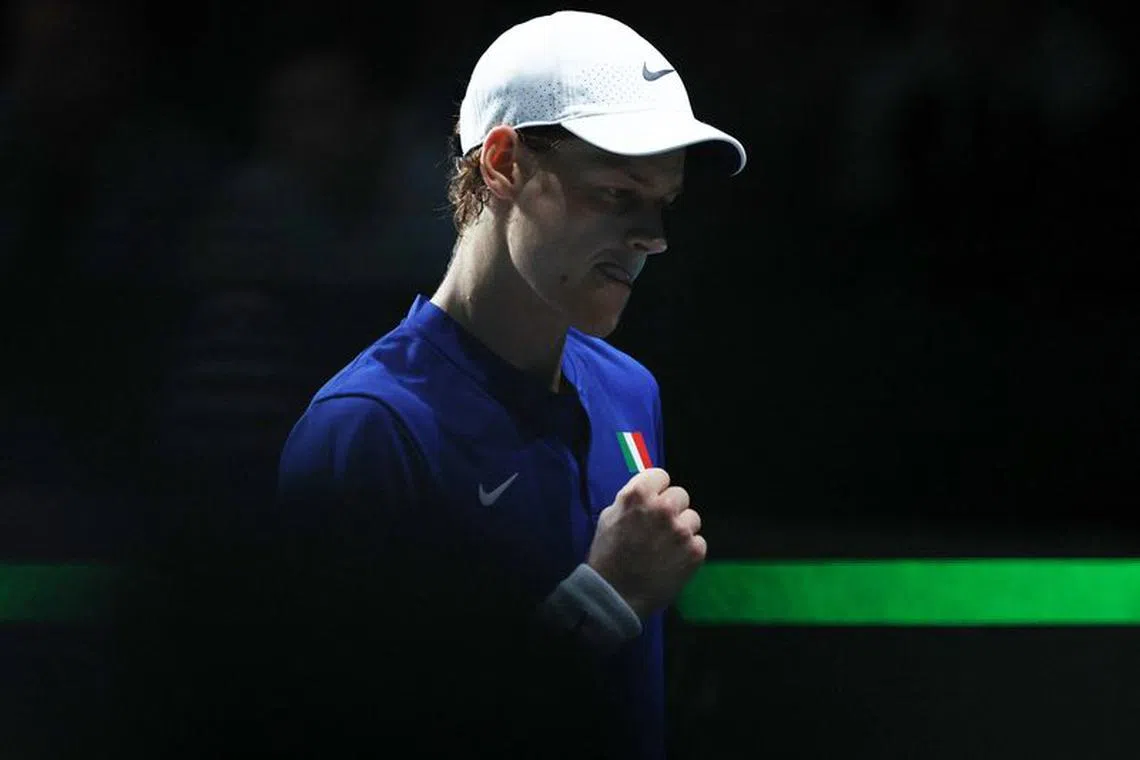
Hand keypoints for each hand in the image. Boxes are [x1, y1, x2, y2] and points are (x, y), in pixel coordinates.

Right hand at [586, 468, 705, 619]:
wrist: (616, 595)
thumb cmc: (607, 556)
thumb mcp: (609, 517)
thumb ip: (631, 500)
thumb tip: (649, 492)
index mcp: (639, 495)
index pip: (661, 475)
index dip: (657, 490)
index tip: (654, 502)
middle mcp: (663, 508)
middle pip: (680, 495)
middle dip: (671, 509)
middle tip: (659, 528)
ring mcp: (681, 530)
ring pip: (692, 518)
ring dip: (682, 530)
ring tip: (665, 548)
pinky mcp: (695, 551)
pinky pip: (698, 542)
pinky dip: (688, 551)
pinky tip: (672, 561)